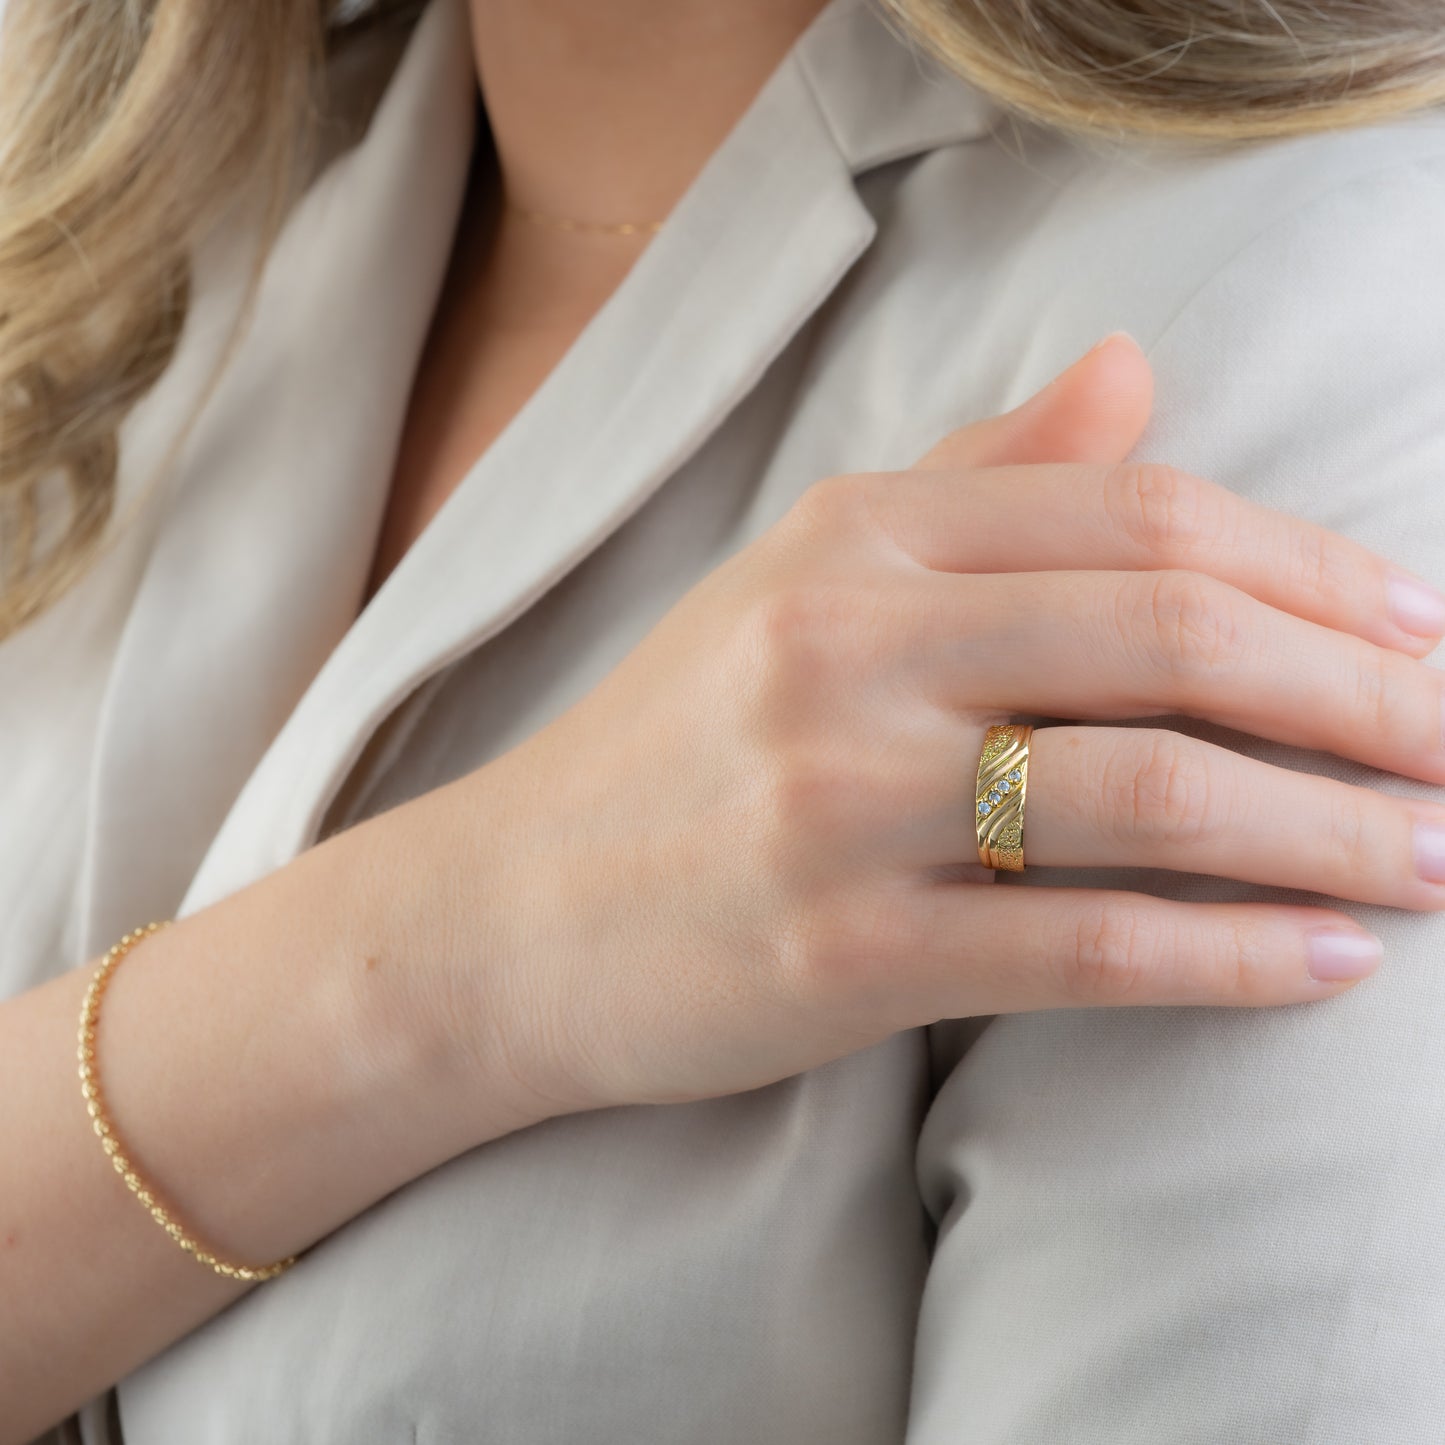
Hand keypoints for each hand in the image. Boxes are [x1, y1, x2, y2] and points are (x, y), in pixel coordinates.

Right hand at [430, 332, 1444, 1122]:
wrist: (506, 914)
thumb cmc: (668, 747)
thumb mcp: (801, 579)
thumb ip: (974, 477)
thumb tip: (1136, 376)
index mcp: (852, 541)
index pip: (1142, 516)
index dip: (1315, 569)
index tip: (1419, 629)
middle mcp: (848, 648)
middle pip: (1175, 636)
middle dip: (1365, 694)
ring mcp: (839, 802)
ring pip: (1156, 795)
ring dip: (1336, 831)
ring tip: (1440, 855)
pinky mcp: (842, 954)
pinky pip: (1087, 948)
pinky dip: (1234, 954)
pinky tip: (1330, 963)